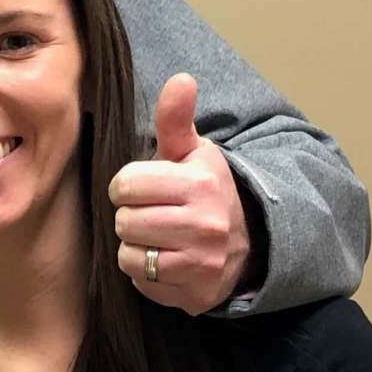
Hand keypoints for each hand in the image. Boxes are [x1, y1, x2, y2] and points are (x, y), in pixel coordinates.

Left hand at [109, 73, 251, 313]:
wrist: (247, 242)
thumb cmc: (204, 190)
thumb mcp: (193, 152)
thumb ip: (176, 118)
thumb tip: (180, 78)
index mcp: (200, 183)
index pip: (126, 184)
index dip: (128, 186)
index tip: (146, 188)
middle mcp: (205, 224)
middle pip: (124, 221)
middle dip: (132, 216)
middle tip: (154, 214)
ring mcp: (202, 262)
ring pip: (128, 254)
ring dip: (135, 246)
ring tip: (158, 237)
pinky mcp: (195, 293)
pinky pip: (140, 281)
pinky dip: (145, 273)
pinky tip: (166, 259)